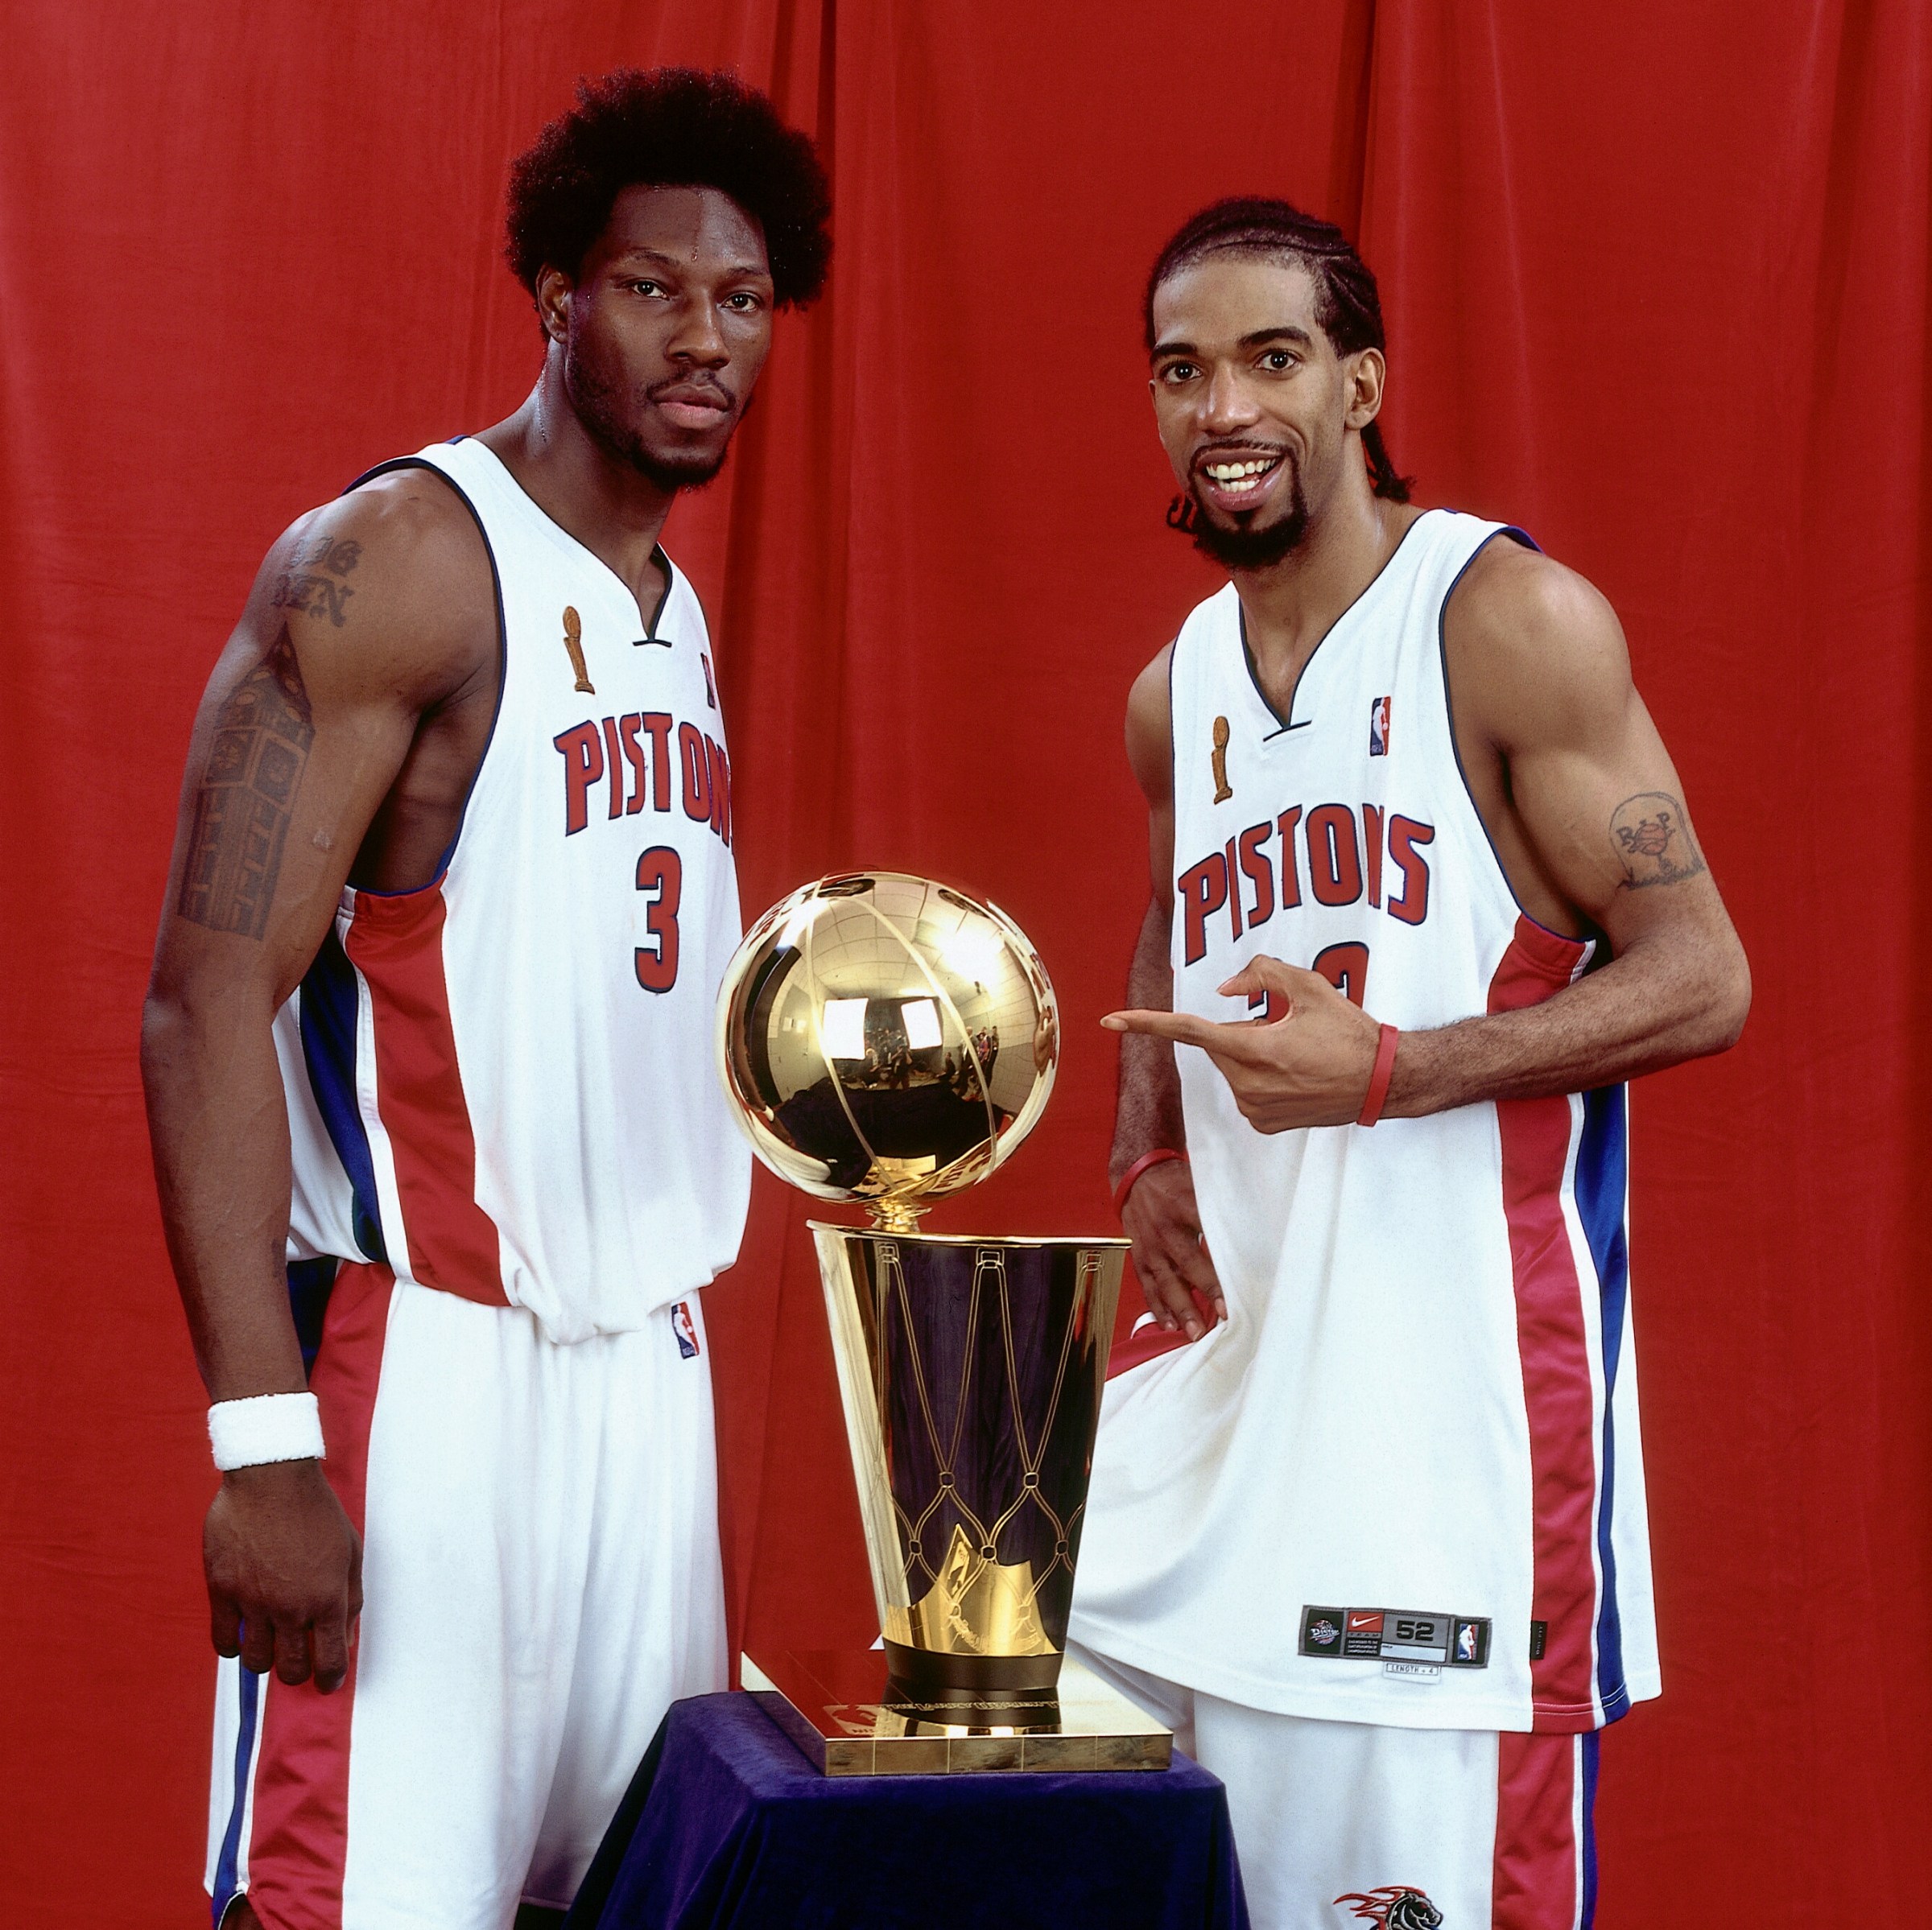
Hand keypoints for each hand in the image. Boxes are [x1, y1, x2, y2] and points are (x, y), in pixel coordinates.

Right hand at [204, 1459, 362, 1691]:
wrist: (272, 1479)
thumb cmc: (316, 1512)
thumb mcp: (350, 1551)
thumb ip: (349, 1597)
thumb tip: (344, 1637)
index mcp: (328, 1598)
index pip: (330, 1660)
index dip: (330, 1679)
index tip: (327, 1684)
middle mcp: (291, 1607)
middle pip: (291, 1669)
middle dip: (298, 1673)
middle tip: (298, 1663)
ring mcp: (253, 1602)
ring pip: (256, 1661)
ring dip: (266, 1660)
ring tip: (271, 1645)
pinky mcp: (222, 1591)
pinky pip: (223, 1641)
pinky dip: (232, 1647)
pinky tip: (241, 1636)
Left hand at [1102, 956, 1381, 1133]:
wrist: (1383, 1081)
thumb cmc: (1348, 1031)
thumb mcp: (1309, 986)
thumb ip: (1260, 974)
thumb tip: (1224, 990)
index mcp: (1255, 1050)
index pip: (1188, 1030)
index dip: (1146, 1023)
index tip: (1110, 1019)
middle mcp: (1248, 1086)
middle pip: (1220, 1046)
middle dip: (1243, 1032)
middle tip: (1286, 1030)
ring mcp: (1254, 1110)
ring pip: (1232, 1068)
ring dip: (1253, 1055)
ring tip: (1298, 1056)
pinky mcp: (1262, 1126)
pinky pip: (1245, 1090)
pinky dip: (1261, 1077)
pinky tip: (1297, 1077)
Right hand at [1119, 1155, 1224, 1339]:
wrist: (1136, 1177)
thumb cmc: (1177, 1183)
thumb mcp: (1201, 1184)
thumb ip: (1223, 1205)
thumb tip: (1259, 1227)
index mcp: (1184, 1204)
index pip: (1207, 1232)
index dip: (1223, 1256)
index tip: (1241, 1277)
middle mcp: (1165, 1228)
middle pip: (1188, 1262)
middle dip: (1207, 1289)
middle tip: (1224, 1315)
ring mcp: (1150, 1246)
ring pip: (1166, 1281)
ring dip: (1181, 1308)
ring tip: (1195, 1332)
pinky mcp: (1139, 1257)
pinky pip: (1148, 1286)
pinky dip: (1157, 1307)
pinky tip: (1169, 1325)